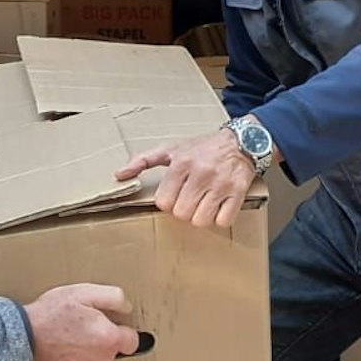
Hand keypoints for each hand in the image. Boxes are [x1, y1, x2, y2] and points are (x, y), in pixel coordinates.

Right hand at [22, 284, 141, 360]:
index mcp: (109, 337)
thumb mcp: (84, 292)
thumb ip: (113, 297)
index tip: (113, 326)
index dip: (123, 331)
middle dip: (109, 341)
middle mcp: (103, 358)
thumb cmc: (52, 313)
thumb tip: (127, 308)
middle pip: (118, 352)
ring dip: (101, 357)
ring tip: (83, 344)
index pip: (133, 340)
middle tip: (90, 330)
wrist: (26, 334)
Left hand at [115, 128, 255, 228]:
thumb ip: (143, 161)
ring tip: (204, 204)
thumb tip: (118, 175)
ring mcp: (221, 183)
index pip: (164, 202)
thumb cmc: (203, 148)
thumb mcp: (170, 148)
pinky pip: (224, 220)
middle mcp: (201, 172)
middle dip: (184, 211)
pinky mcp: (239, 191)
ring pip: (201, 220)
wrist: (242, 140)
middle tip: (190, 201)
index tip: (174, 195)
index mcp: (181, 163)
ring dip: (201, 217)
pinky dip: (220, 218)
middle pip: (182, 213)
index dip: (168, 203)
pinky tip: (219, 207)